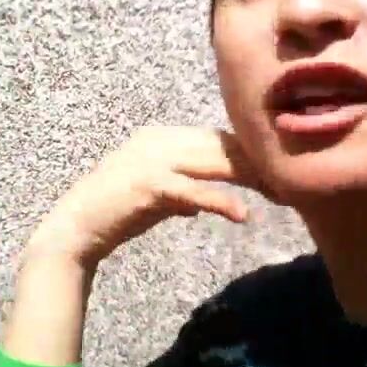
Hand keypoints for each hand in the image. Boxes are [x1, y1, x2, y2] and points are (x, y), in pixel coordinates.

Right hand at [24, 126, 275, 268]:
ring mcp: (153, 159)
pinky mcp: (149, 185)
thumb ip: (182, 193)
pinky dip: (220, 202)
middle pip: (221, 146)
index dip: (249, 154)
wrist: (76, 229)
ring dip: (250, 177)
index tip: (278, 172)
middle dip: (258, 163)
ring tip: (280, 193)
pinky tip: (241, 216)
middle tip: (290, 183)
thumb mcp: (156, 198)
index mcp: (161, 137)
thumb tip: (205, 203)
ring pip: (214, 162)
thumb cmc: (115, 215)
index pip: (216, 139)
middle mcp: (159, 140)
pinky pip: (194, 191)